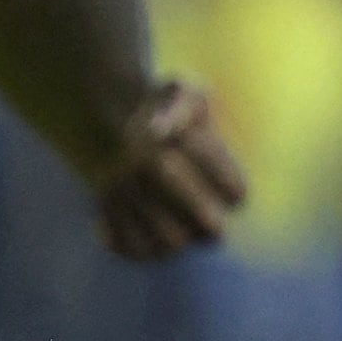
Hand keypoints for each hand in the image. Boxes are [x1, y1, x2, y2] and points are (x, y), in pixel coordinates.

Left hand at [89, 81, 246, 259]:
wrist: (125, 131)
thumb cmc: (164, 108)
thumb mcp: (179, 91)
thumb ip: (178, 107)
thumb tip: (158, 133)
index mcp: (231, 186)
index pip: (236, 192)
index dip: (214, 168)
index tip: (185, 139)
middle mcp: (210, 220)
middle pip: (210, 226)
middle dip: (185, 194)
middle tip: (158, 159)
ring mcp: (179, 237)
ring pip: (172, 242)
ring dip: (147, 209)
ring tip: (123, 176)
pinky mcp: (145, 248)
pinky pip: (136, 250)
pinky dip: (120, 224)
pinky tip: (105, 195)